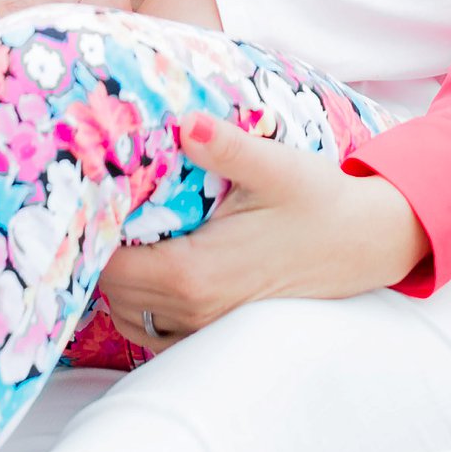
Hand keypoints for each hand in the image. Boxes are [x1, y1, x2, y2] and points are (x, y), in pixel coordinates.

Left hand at [101, 115, 428, 343]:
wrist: (367, 242)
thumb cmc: (319, 201)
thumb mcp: (275, 166)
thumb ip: (226, 146)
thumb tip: (185, 121)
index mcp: (197, 272)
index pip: (110, 268)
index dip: (90, 236)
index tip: (83, 200)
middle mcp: (195, 309)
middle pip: (111, 293)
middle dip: (98, 254)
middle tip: (96, 206)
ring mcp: (207, 326)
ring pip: (129, 314)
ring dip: (118, 280)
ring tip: (120, 232)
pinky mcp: (219, 328)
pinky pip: (156, 330)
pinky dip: (141, 303)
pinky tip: (150, 262)